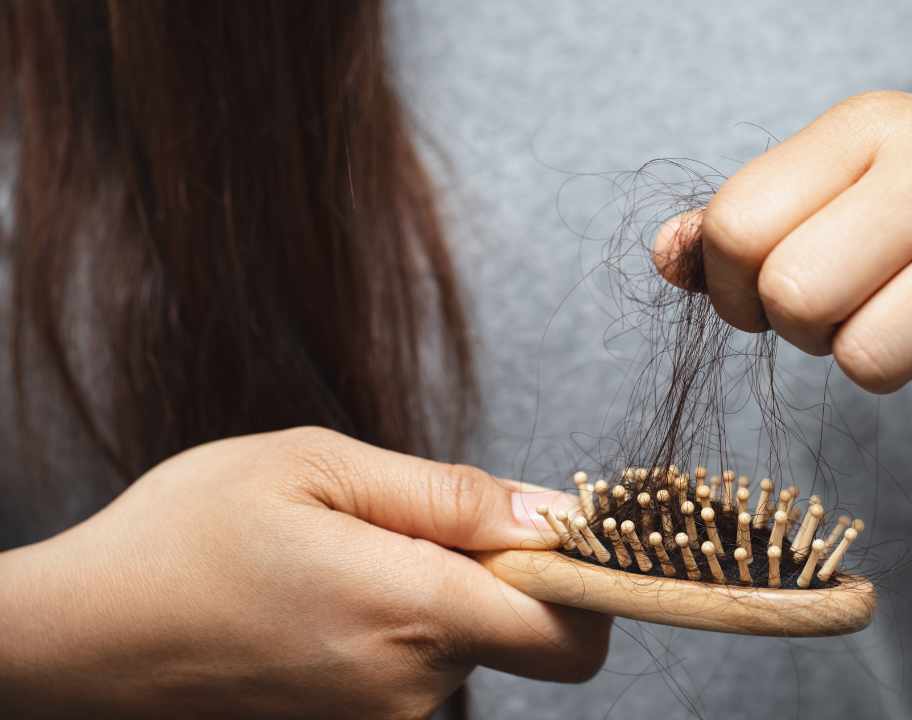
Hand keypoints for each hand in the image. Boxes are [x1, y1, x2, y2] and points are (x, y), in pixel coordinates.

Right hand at [0, 427, 608, 717]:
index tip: (556, 530)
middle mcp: (410, 688)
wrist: (79, 637)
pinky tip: (328, 592)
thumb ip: (448, 495)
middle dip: (493, 571)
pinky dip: (400, 623)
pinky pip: (416, 667)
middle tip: (404, 522)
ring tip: (343, 553)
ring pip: (464, 644)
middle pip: (520, 630)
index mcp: (413, 613)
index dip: (586, 578)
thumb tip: (549, 514)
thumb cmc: (184, 536)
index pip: (572, 633)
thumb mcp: (316, 467)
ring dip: (436, 592)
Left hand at [656, 91, 911, 420]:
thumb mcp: (855, 182)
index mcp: (871, 124)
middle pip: (795, 300)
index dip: (735, 288)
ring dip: (884, 364)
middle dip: (809, 331)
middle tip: (858, 309)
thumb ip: (749, 219)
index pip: (737, 226)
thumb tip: (665, 258)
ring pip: (870, 362)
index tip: (774, 293)